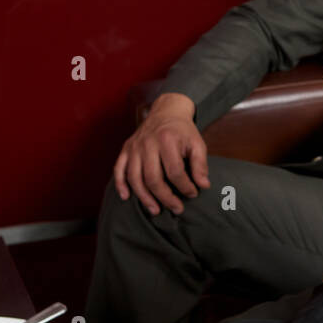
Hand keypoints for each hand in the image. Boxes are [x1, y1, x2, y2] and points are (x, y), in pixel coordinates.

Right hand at [112, 92, 209, 214]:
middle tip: (177, 208)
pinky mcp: (126, 149)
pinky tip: (126, 197)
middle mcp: (147, 143)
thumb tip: (203, 186)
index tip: (193, 193)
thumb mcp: (197, 143)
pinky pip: (118, 169)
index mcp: (167, 140)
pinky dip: (120, 184)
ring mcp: (134, 147)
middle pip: (153, 178)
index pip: (175, 171)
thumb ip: (200, 164)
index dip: (184, 186)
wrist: (166, 111)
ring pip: (135, 177)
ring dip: (144, 197)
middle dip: (165, 197)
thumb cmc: (183, 131)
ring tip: (156, 210)